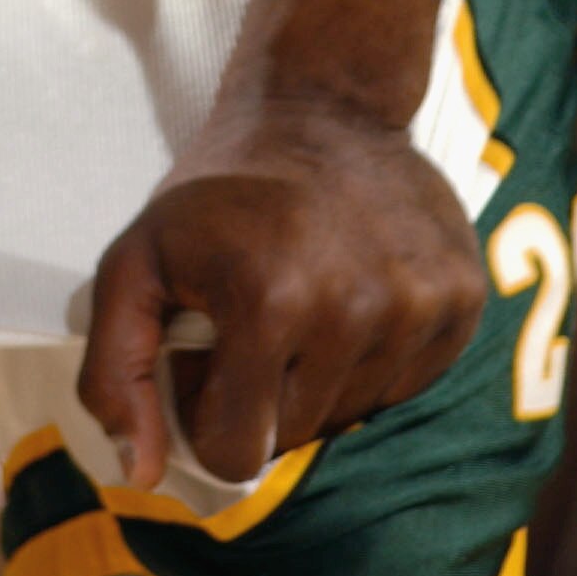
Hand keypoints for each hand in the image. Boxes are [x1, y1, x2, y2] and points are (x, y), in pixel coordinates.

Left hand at [78, 91, 485, 490]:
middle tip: (254, 319)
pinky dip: (373, 357)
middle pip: (294, 437)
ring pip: (352, 415)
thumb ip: (113, 370)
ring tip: (305, 297)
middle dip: (262, 396)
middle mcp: (356, 311)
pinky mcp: (463, 299)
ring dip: (318, 378)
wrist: (325, 104)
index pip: (234, 453)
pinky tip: (355, 291)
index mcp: (269, 302)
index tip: (208, 358)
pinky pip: (406, 384)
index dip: (208, 414)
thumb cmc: (220, 191)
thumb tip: (137, 471)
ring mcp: (419, 307)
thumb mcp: (135, 260)